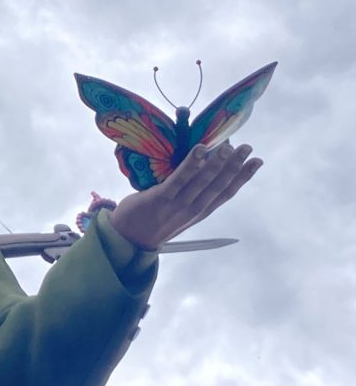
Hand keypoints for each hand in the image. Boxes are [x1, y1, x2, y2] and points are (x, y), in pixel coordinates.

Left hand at [109, 143, 262, 249]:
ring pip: (203, 181)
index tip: (257, 162)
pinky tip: (200, 150)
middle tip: (247, 147)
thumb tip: (200, 171)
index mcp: (199, 212)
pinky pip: (179, 179)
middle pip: (219, 185)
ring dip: (217, 163)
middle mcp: (193, 209)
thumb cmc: (152, 220)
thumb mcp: (177, 212)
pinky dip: (191, 165)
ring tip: (229, 146)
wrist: (128, 239)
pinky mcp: (161, 198)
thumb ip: (190, 196)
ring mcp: (178, 204)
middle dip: (235, 166)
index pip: (226, 193)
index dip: (243, 177)